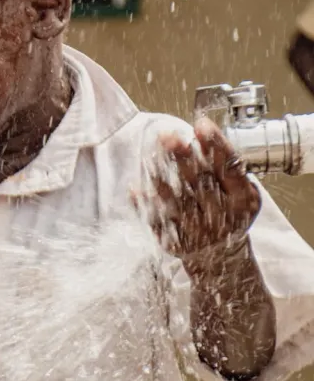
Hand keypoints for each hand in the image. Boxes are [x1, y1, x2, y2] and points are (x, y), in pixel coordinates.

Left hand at [134, 117, 260, 262]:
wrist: (220, 256)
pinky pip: (158, 221)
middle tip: (169, 136)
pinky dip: (145, 205)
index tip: (201, 124)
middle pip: (201, 183)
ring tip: (150, 158)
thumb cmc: (226, 209)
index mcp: (243, 199)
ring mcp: (200, 232)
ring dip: (162, 179)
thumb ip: (221, 164)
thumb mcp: (237, 189)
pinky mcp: (177, 242)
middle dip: (184, 159)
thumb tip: (195, 132)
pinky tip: (135, 188)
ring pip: (177, 202)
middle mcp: (224, 215)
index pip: (231, 168)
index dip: (217, 146)